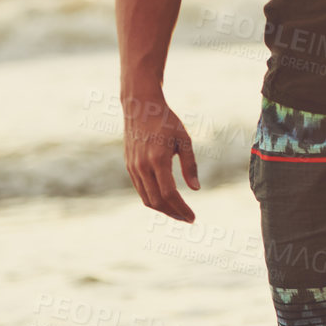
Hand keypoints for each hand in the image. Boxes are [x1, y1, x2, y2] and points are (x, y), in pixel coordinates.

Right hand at [122, 93, 199, 219]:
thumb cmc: (166, 121)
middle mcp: (142, 166)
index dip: (181, 208)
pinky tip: (165, 200)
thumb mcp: (184, 140)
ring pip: (146, 198)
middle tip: (188, 219)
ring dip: (163, 209)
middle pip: (157, 201)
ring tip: (178, 213)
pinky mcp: (129, 166)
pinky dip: (153, 199)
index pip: (169, 193)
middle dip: (173, 213)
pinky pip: (141, 189)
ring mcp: (133, 167)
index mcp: (158, 159)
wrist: (140, 107)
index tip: (193, 217)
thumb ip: (190, 165)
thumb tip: (195, 189)